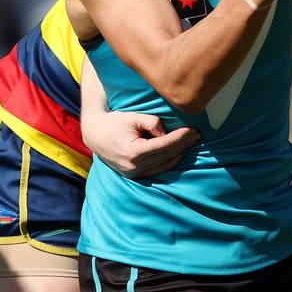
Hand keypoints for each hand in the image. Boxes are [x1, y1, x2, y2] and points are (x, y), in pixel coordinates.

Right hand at [82, 111, 199, 178]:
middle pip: (166, 155)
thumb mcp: (133, 117)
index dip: (180, 137)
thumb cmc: (114, 122)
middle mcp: (134, 167)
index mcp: (134, 153)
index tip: (192, 130)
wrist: (95, 135)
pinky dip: (169, 162)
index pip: (164, 145)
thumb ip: (152, 122)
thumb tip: (167, 133)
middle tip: (197, 135)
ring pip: (163, 164)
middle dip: (183, 144)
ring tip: (191, 142)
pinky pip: (156, 170)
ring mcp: (134, 173)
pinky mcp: (134, 175)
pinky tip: (179, 154)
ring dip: (179, 153)